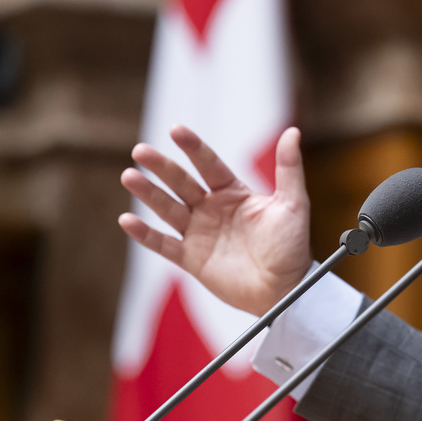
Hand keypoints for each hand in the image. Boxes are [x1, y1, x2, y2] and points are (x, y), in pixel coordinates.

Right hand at [118, 125, 313, 315]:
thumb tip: (292, 131)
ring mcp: (200, 233)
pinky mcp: (191, 259)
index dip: (193, 148)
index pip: (209, 165)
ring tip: (129, 176)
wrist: (285, 290)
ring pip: (168, 208)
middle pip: (182, 182)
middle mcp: (213, 209)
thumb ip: (289, 168)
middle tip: (140, 151)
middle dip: (162, 167)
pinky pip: (163, 244)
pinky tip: (127, 220)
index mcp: (234, 193)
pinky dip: (145, 234)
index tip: (176, 130)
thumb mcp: (294, 204)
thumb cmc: (292, 247)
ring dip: (148, 193)